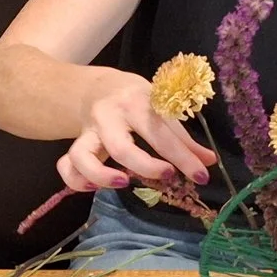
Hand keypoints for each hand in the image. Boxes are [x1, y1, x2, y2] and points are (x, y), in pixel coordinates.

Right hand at [56, 77, 216, 194]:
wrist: (96, 88)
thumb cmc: (135, 101)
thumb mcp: (160, 108)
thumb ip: (182, 136)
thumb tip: (209, 162)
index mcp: (136, 102)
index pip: (162, 132)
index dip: (184, 157)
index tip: (201, 176)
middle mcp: (109, 116)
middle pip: (122, 147)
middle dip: (146, 166)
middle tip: (168, 176)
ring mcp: (89, 132)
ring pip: (83, 156)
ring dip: (101, 175)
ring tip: (124, 183)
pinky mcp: (76, 144)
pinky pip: (66, 165)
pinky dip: (76, 180)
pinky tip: (94, 188)